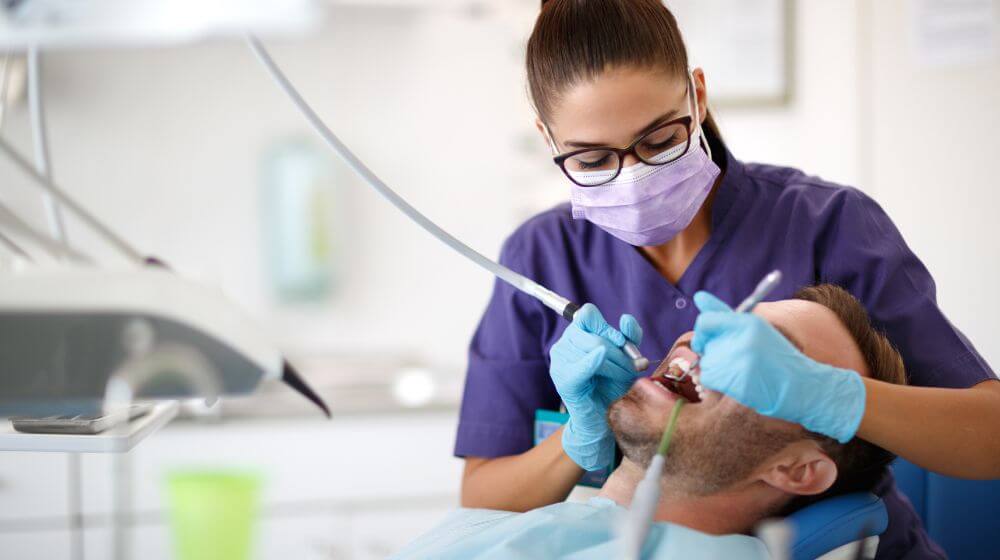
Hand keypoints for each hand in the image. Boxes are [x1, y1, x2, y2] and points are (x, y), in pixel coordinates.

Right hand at [549, 303, 641, 469]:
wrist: (605, 419)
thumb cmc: (612, 386)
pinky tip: (600, 359)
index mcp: (577, 334)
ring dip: (616, 365)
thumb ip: (629, 337)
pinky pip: (580, 366)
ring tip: (621, 378)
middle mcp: (564, 344)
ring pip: (594, 349)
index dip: (607, 327)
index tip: (622, 344)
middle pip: (595, 335)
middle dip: (618, 352)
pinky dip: (591, 362)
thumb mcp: (625, 358)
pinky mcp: (564, 380)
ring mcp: (561, 362)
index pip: (588, 315)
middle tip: (630, 369)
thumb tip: (626, 319)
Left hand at [690, 291, 865, 442]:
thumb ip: (725, 315)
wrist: (801, 386)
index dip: (702, 332)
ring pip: (706, 363)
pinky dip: (719, 382)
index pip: (706, 321)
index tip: (705, 340)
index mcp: (748, 322)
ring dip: (718, 369)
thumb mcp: (756, 329)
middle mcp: (741, 338)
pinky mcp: (736, 381)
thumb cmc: (776, 356)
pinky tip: (739, 382)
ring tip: (743, 371)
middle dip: (714, 352)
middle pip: (705, 344)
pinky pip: (709, 379)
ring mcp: (738, 361)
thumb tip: (698, 295)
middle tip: (738, 360)